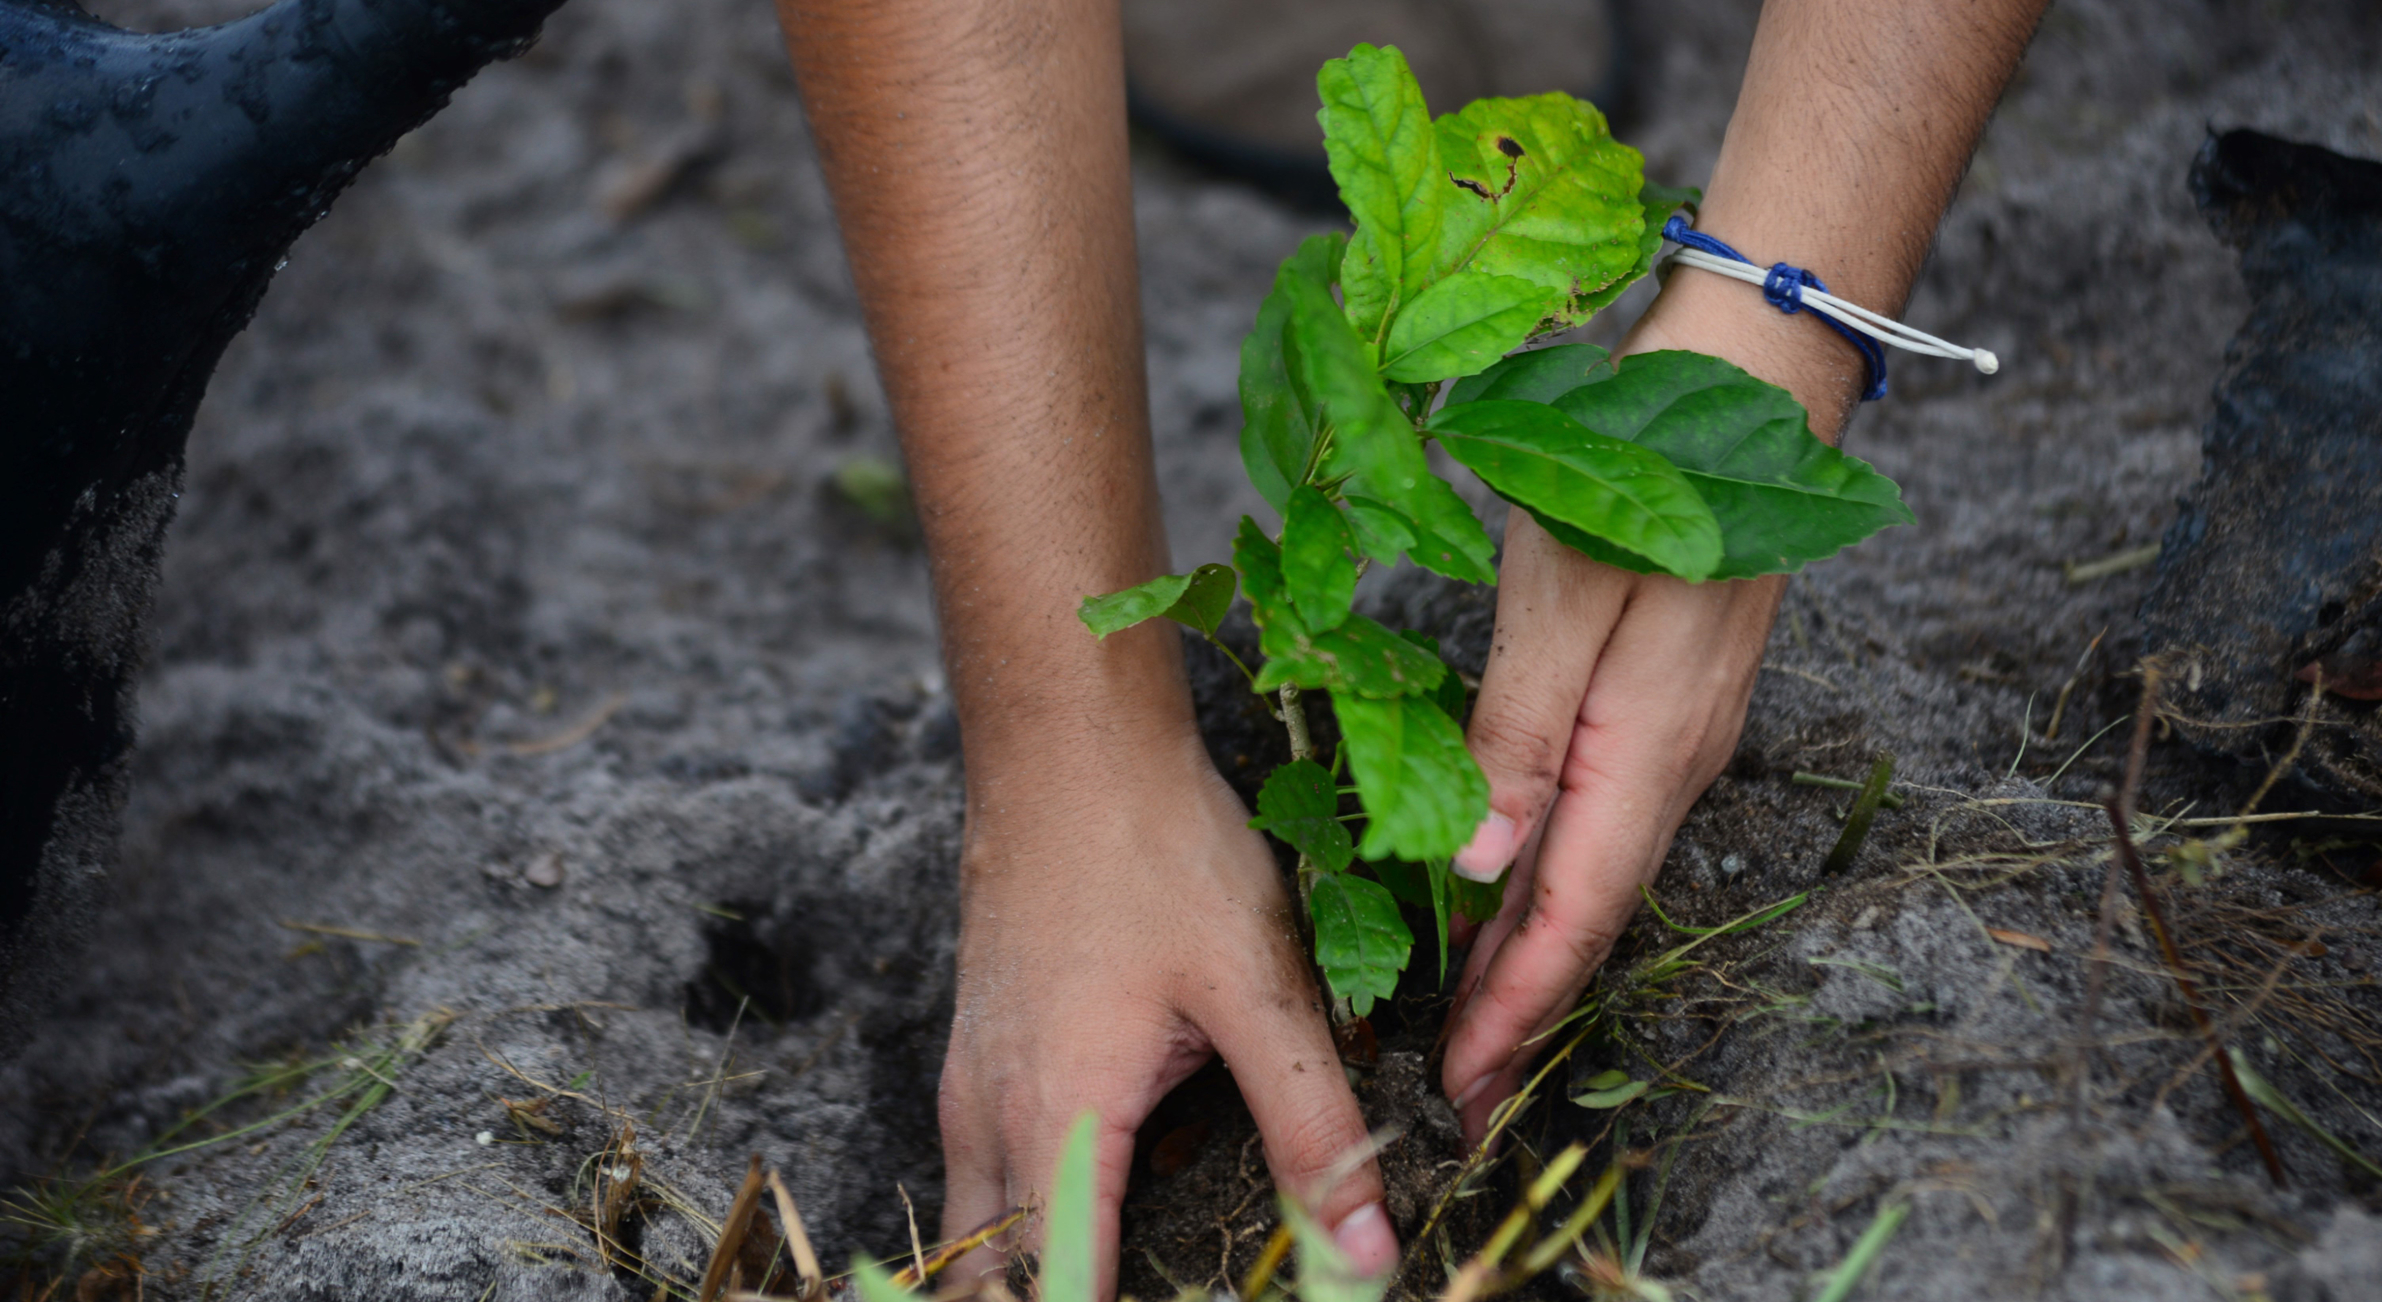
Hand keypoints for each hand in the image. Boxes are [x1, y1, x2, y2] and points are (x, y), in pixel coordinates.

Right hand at [937, 729, 1399, 1295]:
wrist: (1067, 744)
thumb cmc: (1155, 849)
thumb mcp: (1257, 991)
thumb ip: (1313, 1127)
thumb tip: (1365, 1252)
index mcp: (1057, 1123)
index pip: (1055, 1298)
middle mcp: (988, 1121)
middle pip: (995, 1286)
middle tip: (1175, 1285)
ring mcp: (968, 1085)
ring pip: (980, 1233)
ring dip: (1037, 1271)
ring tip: (1134, 1268)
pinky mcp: (976, 1051)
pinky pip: (983, 1174)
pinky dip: (1028, 1219)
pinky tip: (1108, 1198)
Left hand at [1437, 277, 1854, 1142]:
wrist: (1751, 381)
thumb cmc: (1639, 471)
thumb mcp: (1558, 600)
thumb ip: (1517, 738)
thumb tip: (1477, 869)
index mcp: (1647, 752)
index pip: (1573, 918)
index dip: (1514, 1009)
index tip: (1460, 1090)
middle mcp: (1674, 762)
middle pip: (1587, 914)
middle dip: (1520, 1008)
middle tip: (1454, 1091)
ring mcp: (1679, 734)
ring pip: (1595, 873)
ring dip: (1532, 951)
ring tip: (1468, 1019)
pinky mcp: (1668, 701)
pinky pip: (1602, 821)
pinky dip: (1551, 880)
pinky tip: (1508, 892)